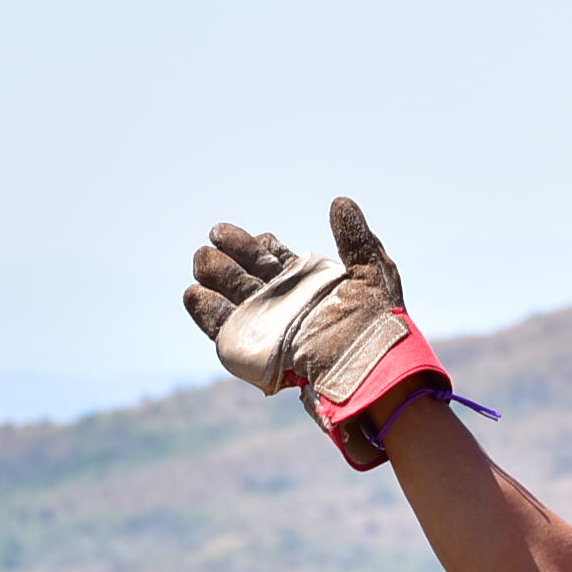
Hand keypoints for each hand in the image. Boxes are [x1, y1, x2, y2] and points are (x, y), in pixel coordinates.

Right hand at [184, 198, 410, 403]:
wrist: (370, 369)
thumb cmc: (377, 325)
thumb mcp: (372, 273)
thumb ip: (354, 238)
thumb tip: (340, 201)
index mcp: (309, 284)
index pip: (273, 258)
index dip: (257, 244)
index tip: (255, 235)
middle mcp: (286, 304)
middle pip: (248, 274)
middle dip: (229, 256)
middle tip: (214, 237)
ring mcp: (268, 328)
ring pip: (233, 298)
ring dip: (214, 278)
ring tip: (201, 259)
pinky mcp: (254, 352)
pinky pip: (225, 330)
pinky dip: (207, 313)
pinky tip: (193, 293)